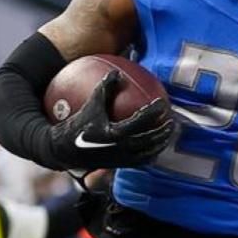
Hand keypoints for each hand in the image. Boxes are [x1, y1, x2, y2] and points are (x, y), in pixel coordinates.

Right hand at [49, 71, 176, 170]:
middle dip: (163, 130)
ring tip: (169, 133)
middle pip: (150, 139)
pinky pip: (142, 161)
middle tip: (172, 119)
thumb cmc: (78, 124)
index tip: (163, 103)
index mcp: (115, 133)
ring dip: (161, 143)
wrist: (66, 150)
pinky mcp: (121, 165)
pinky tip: (156, 146)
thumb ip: (105, 87)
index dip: (154, 111)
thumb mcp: (91, 104)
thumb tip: (117, 72)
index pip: (141, 121)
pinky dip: (152, 153)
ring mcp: (122, 159)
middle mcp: (121, 148)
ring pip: (149, 153)